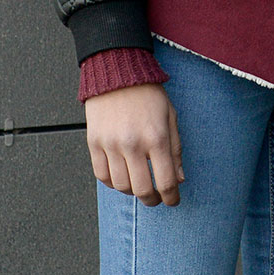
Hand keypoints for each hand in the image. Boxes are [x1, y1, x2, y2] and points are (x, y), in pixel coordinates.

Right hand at [85, 83, 183, 206]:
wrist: (118, 74)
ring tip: (140, 185)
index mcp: (156, 137)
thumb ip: (175, 149)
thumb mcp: (170, 117)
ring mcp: (111, 145)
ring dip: (132, 191)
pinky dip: (112, 183)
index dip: (171, 196)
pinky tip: (122, 177)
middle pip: (142, 189)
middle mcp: (133, 144)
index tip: (173, 201)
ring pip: (120, 186)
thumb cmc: (148, 94)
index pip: (165, 180)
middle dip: (152, 199)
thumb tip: (179, 178)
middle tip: (156, 199)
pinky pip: (102, 175)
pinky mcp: (94, 143)